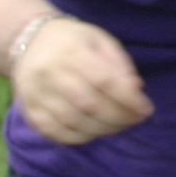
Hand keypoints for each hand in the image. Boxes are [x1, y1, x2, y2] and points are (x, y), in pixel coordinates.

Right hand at [12, 16, 153, 144]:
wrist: (29, 41)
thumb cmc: (74, 41)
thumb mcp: (100, 40)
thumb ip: (119, 64)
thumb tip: (136, 90)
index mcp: (70, 51)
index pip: (103, 80)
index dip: (128, 99)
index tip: (146, 108)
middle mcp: (49, 73)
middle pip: (89, 105)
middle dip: (119, 117)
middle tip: (136, 119)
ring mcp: (35, 94)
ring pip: (73, 122)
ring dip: (103, 129)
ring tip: (120, 124)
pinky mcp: (29, 111)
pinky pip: (55, 132)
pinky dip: (80, 137)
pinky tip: (96, 130)